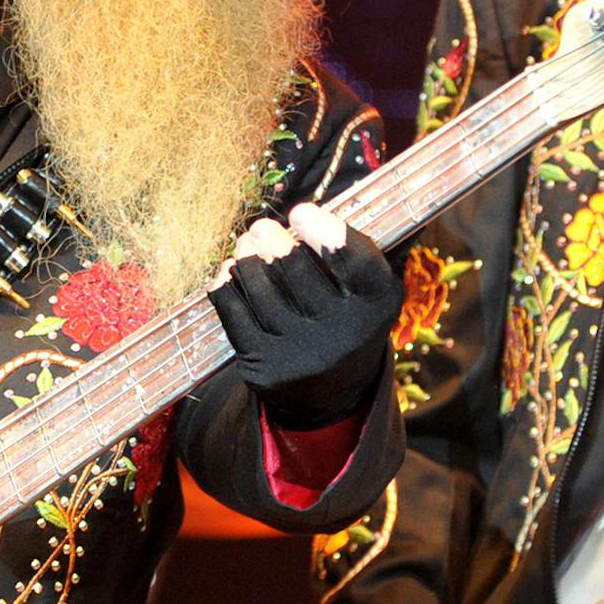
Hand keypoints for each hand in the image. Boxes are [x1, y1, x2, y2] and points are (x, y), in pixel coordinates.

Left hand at [210, 203, 401, 428]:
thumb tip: (291, 220)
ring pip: (261, 292)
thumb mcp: (365, 289)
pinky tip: (227, 273)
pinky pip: (235, 316)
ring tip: (244, 246)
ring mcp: (302, 355)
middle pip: (298, 273)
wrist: (333, 392)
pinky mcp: (266, 369)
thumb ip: (344, 253)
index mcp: (376, 305)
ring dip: (246, 261)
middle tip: (260, 227)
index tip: (299, 211)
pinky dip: (227, 288)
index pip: (356, 262)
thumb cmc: (346, 317)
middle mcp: (344, 334)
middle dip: (272, 242)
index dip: (325, 232)